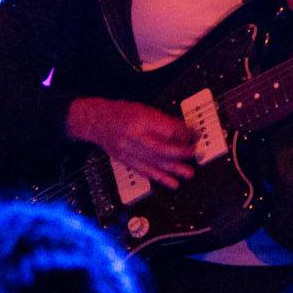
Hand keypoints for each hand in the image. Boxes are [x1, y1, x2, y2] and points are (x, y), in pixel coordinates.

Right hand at [65, 97, 196, 187]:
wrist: (96, 122)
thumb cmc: (121, 113)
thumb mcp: (145, 110)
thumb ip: (164, 121)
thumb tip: (185, 131)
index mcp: (139, 119)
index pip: (166, 128)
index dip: (184, 133)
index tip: (196, 136)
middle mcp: (133, 136)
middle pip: (160, 148)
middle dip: (180, 154)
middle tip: (195, 155)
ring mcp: (127, 150)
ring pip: (153, 162)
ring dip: (173, 170)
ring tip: (188, 174)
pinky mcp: (125, 161)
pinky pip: (144, 171)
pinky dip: (159, 178)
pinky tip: (170, 182)